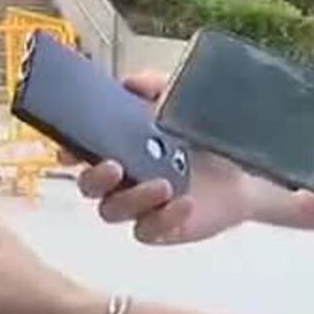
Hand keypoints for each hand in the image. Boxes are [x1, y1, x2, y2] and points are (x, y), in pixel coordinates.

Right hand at [69, 71, 313, 243]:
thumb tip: (130, 82)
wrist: (244, 171)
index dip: (70, 151)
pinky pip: (147, 230)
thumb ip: (156, 87)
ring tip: (163, 184)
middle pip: (89, 186)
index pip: (81, 152)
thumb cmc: (204, 137)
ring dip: (133, 198)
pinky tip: (184, 202)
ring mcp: (138, 206)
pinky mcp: (159, 228)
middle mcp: (122, 179)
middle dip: (96, 178)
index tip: (71, 147)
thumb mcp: (182, 102)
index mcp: (118, 147)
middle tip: (115, 167)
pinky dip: (163, 218)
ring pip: (113, 211)